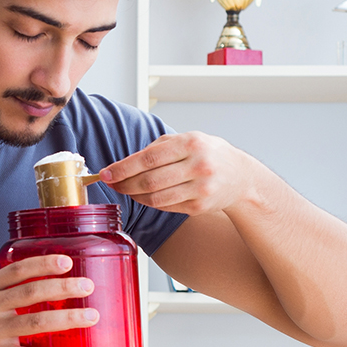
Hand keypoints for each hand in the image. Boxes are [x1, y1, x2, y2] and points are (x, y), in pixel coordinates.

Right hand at [0, 254, 99, 346]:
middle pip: (33, 291)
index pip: (18, 270)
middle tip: (87, 286)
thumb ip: (5, 296)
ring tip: (91, 316)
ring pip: (37, 321)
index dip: (43, 263)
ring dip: (68, 318)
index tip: (66, 261)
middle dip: (64, 287)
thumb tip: (47, 293)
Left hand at [99, 131, 254, 215]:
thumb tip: (123, 163)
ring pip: (155, 198)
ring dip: (134, 195)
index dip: (122, 168)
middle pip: (149, 181)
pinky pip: (165, 207)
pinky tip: (143, 196)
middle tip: (111, 183)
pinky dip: (149, 202)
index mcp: (191, 143)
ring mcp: (200, 188)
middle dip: (124, 184)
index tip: (105, 173)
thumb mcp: (187, 139)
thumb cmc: (208, 154)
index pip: (148, 158)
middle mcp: (198, 165)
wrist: (241, 177)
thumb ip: (157, 147)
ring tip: (125, 189)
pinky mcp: (199, 206)